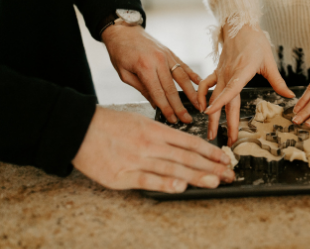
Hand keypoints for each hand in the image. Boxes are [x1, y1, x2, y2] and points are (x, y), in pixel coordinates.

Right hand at [72, 106, 234, 192]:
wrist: (79, 128)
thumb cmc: (111, 124)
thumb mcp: (139, 122)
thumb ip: (161, 135)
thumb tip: (183, 148)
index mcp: (156, 130)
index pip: (189, 142)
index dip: (210, 151)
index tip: (225, 158)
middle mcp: (151, 144)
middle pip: (187, 156)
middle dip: (211, 166)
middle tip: (229, 173)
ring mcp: (137, 159)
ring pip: (172, 167)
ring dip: (196, 175)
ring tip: (215, 181)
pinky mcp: (123, 175)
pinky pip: (147, 179)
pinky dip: (165, 183)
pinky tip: (180, 186)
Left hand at [102, 24, 201, 123]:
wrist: (123, 30)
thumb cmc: (120, 52)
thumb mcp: (124, 74)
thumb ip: (141, 89)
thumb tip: (155, 104)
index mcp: (145, 67)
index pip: (158, 93)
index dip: (167, 108)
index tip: (173, 120)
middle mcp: (159, 61)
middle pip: (172, 88)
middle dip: (180, 106)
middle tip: (188, 119)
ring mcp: (167, 56)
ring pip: (182, 78)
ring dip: (192, 93)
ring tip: (199, 105)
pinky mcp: (170, 52)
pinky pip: (184, 66)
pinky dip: (193, 75)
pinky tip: (200, 84)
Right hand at [198, 23, 294, 145]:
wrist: (239, 25)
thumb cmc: (256, 42)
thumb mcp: (269, 61)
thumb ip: (278, 81)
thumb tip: (290, 97)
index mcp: (242, 71)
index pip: (230, 89)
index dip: (220, 102)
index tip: (210, 113)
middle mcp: (228, 74)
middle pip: (223, 101)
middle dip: (221, 122)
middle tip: (222, 140)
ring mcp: (221, 73)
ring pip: (213, 97)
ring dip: (211, 115)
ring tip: (211, 132)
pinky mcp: (217, 71)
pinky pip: (206, 85)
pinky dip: (202, 96)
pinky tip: (202, 108)